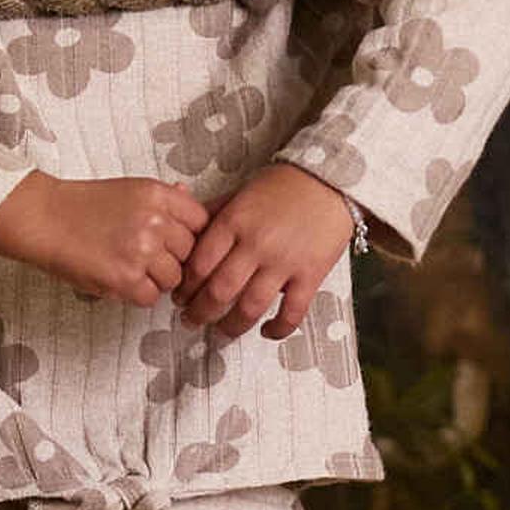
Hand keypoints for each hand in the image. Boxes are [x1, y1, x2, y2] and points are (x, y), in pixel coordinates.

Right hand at [0, 169, 208, 304]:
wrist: (45, 218)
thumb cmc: (83, 205)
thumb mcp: (129, 190)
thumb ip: (164, 198)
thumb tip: (189, 198)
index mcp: (157, 195)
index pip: (201, 221)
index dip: (189, 235)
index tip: (174, 241)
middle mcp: (154, 221)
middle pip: (189, 252)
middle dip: (171, 258)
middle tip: (146, 257)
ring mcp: (141, 251)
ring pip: (173, 278)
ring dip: (155, 279)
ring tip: (130, 268)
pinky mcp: (125, 278)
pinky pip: (150, 297)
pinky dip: (136, 294)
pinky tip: (119, 279)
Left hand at [179, 159, 356, 341]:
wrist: (329, 177)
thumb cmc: (282, 185)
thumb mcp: (239, 193)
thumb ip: (212, 213)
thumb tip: (182, 228)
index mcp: (234, 222)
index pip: (199, 265)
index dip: (185, 288)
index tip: (180, 297)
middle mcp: (256, 244)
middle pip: (218, 291)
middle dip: (200, 313)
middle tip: (192, 320)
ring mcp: (284, 261)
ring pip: (250, 307)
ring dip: (231, 326)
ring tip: (223, 331)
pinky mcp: (311, 274)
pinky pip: (291, 312)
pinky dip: (278, 328)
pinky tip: (267, 331)